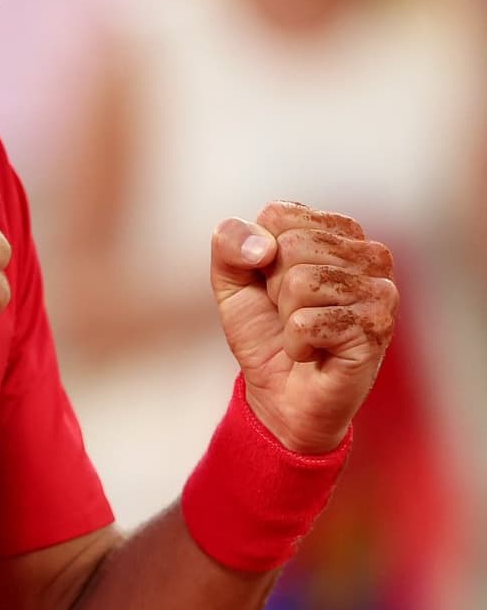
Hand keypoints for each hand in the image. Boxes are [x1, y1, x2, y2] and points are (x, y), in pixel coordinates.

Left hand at [211, 202, 397, 453]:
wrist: (279, 394)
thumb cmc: (264, 331)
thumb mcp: (230, 279)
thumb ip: (230, 242)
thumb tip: (264, 246)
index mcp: (336, 230)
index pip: (279, 214)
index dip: (258, 255)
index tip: (271, 283)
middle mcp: (369, 253)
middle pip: (291, 247)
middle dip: (273, 287)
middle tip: (290, 313)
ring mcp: (380, 289)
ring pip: (300, 282)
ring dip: (286, 316)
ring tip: (304, 331)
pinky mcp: (377, 326)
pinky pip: (306, 322)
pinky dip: (297, 343)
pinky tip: (314, 352)